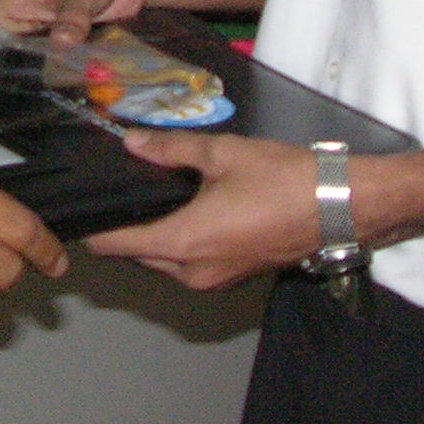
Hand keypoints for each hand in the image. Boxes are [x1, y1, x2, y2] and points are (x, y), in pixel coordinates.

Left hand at [82, 132, 319, 291]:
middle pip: (137, 256)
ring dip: (155, 238)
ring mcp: (214, 280)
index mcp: (182, 243)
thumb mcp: (222, 153)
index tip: (84, 209)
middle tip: (124, 191)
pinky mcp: (234, 278)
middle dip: (126, 230)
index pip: (116, 245)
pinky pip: (191, 265)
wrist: (339, 207)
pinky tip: (190, 211)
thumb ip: (170, 149)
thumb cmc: (282, 179)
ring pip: (164, 263)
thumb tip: (132, 143)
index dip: (94, 228)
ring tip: (156, 196)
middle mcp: (192, 272)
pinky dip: (182, 245)